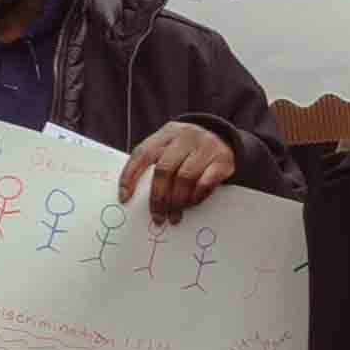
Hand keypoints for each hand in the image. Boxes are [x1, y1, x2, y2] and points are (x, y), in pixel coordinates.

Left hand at [120, 118, 242, 221]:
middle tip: (157, 216)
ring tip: (174, 216)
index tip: (124, 198)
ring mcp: (205, 147)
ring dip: (177, 201)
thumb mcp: (171, 146)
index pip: (143, 153)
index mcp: (167, 133)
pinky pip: (205, 182)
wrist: (225, 137)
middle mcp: (185, 137)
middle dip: (157, 197)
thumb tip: (131, 195)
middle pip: (164, 169)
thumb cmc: (189, 149)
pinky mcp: (222, 160)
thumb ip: (155, 162)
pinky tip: (191, 204)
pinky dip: (196, 196)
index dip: (130, 176)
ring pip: (184, 178)